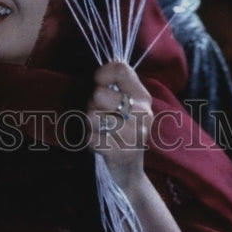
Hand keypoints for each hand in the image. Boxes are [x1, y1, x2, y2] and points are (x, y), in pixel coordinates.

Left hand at [86, 61, 152, 195]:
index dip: (102, 73)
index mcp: (143, 97)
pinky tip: (99, 145)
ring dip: (89, 125)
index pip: (120, 69)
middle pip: (97, 94)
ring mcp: (134, 135)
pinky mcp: (121, 153)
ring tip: (100, 131)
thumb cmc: (121, 132)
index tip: (98, 82)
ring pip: (91, 116)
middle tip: (100, 116)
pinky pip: (90, 138)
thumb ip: (118, 83)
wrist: (129, 174)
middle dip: (91, 105)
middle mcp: (143, 113)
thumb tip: (110, 58)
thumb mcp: (126, 105)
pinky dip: (88, 141)